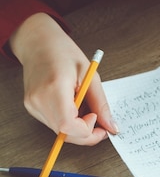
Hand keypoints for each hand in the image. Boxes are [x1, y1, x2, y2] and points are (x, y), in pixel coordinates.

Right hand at [9, 13, 117, 144]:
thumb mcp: (89, 74)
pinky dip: (68, 121)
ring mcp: (32, 105)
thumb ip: (100, 103)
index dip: (86, 130)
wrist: (38, 42)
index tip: (97, 118)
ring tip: (85, 108)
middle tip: (100, 125)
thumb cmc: (62, 51)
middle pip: (64, 133)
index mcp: (54, 88)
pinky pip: (53, 123)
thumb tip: (111, 126)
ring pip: (59, 131)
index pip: (68, 125)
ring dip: (77, 127)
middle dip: (86, 134)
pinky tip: (74, 106)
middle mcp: (38, 100)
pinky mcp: (31, 107)